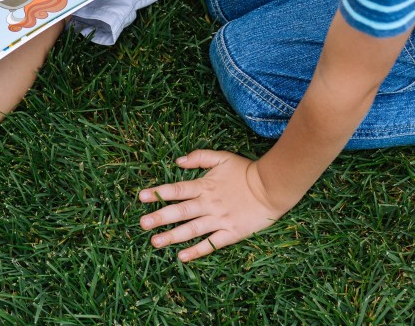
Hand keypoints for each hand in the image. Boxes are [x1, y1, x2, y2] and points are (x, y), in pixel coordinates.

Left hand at [138, 150, 290, 261]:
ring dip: (172, 236)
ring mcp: (219, 220)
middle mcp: (208, 204)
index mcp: (204, 185)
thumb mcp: (222, 157)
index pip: (176, 189)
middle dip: (159, 217)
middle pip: (180, 212)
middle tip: (142, 224)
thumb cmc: (246, 171)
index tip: (141, 197)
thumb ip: (199, 157)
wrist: (272, 187)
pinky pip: (211, 244)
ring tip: (155, 242)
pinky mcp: (231, 233)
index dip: (158, 193)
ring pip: (191, 230)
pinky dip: (197, 251)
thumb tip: (177, 161)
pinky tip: (182, 257)